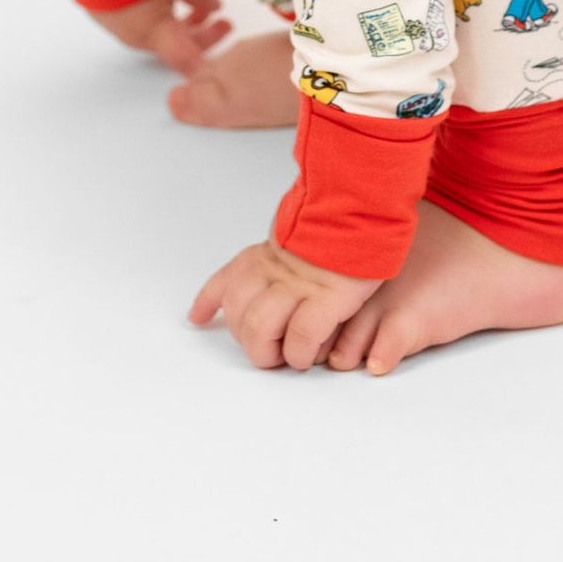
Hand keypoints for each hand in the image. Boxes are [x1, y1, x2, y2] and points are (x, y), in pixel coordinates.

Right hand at [86, 0, 231, 74]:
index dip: (207, 55)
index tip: (222, 41)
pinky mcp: (106, 12)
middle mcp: (138, 40)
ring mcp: (119, 27)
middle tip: (219, 18)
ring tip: (192, 1)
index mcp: (158, 38)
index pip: (188, 61)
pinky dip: (157, 12)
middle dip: (200, 31)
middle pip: (175, 44)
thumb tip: (215, 6)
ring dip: (179, 20)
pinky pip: (139, 20)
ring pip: (157, 31)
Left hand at [188, 236, 382, 370]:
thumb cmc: (339, 222)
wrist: (364, 205)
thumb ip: (280, 252)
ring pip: (260, 328)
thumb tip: (266, 266)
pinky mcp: (326, 300)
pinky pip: (301, 338)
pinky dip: (301, 352)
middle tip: (270, 349)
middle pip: (238, 313)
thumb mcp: (300, 234)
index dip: (208, 302)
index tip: (199, 318)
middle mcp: (273, 270)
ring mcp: (298, 285)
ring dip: (270, 352)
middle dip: (248, 340)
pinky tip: (308, 353)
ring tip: (289, 356)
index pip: (226, 280)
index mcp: (265, 254)